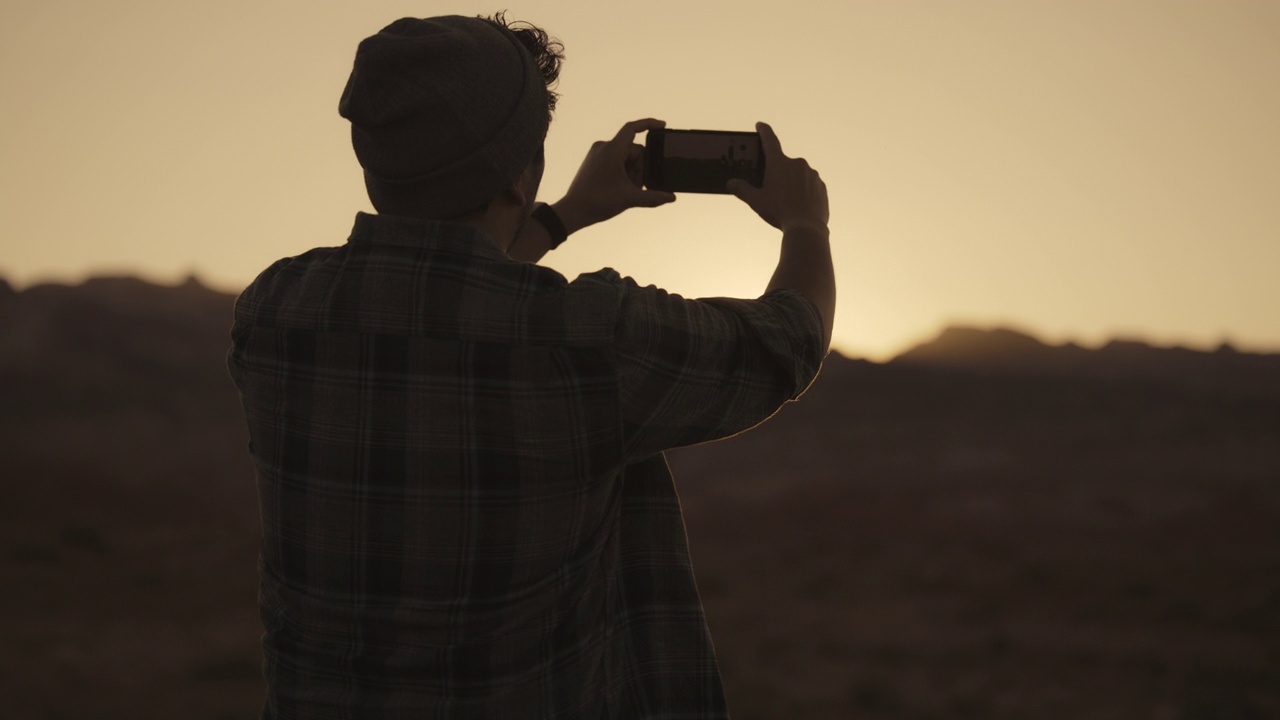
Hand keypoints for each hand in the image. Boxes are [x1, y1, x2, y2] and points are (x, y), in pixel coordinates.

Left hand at [553, 118, 676, 232]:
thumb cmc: (598, 202)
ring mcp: (598, 154)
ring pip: (625, 158)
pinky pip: (615, 161)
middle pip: (633, 150)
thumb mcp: (630, 199)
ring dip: (632, 173)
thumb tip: (671, 198)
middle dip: (640, 168)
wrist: (573, 211)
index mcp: (612, 150)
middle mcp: (604, 147)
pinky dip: (623, 173)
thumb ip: (653, 197)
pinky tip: (622, 188)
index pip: (633, 128)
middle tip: (638, 187)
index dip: (649, 124)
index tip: (662, 126)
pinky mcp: (594, 162)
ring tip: (628, 191)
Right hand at [727, 122, 828, 233]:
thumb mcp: (756, 202)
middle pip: (783, 164)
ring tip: (786, 203)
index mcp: (779, 164)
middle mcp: (797, 164)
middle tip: (772, 191)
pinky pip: (809, 185)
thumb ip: (742, 190)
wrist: (806, 227)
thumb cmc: (779, 213)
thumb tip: (731, 183)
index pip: (770, 141)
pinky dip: (803, 191)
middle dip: (777, 174)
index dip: (764, 131)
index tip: (760, 125)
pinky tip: (798, 205)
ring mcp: (811, 174)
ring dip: (791, 184)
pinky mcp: (820, 185)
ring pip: (797, 175)